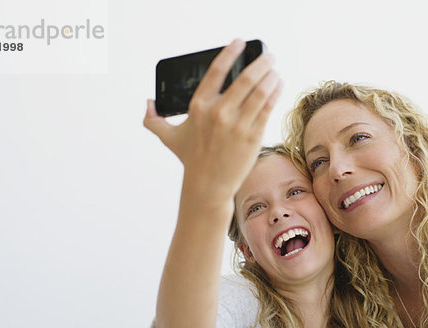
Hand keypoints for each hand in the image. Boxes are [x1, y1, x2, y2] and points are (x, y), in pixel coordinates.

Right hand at [143, 39, 281, 200]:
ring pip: (261, 92)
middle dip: (261, 63)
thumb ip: (154, 119)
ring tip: (276, 71)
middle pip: (246, 79)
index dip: (230, 52)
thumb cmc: (191, 159)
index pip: (216, 71)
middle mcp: (219, 113)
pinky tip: (279, 85)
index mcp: (199, 106)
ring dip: (271, 76)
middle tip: (269, 56)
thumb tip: (148, 103)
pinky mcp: (253, 137)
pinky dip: (275, 94)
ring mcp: (238, 125)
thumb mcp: (169, 137)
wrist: (208, 185)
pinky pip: (267, 108)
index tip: (239, 42)